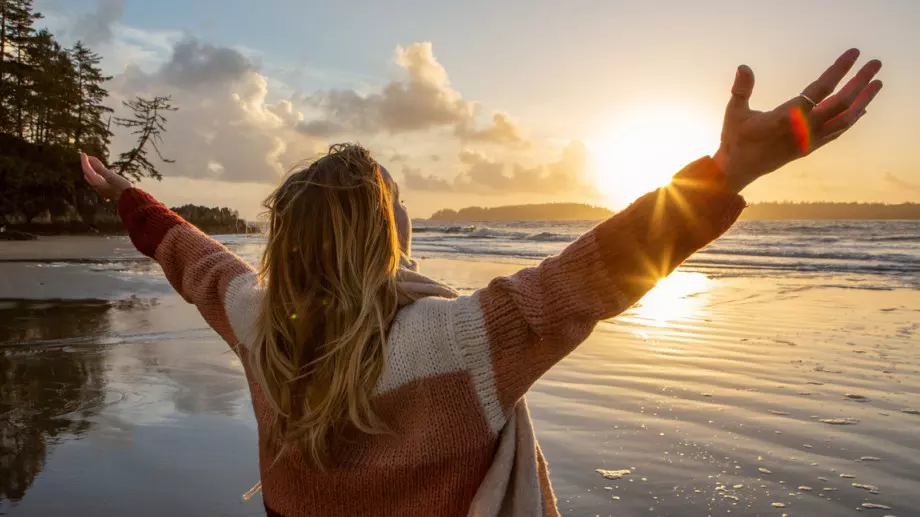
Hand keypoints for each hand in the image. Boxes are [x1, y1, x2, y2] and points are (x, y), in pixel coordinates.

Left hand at [81, 153, 131, 201]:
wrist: (131, 200)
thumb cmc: (122, 188)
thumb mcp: (112, 176)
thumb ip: (101, 168)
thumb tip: (91, 159)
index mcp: (98, 183)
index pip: (87, 170)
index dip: (85, 161)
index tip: (83, 153)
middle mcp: (98, 187)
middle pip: (89, 174)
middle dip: (88, 165)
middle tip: (89, 157)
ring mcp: (103, 190)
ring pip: (95, 177)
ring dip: (95, 169)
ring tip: (99, 162)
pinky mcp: (108, 191)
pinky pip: (101, 180)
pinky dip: (102, 174)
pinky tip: (111, 170)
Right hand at [714, 48, 882, 192]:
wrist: (738, 171)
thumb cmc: (735, 140)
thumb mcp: (734, 112)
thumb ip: (741, 89)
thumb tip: (744, 66)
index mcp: (788, 118)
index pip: (820, 89)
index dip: (838, 70)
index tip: (853, 54)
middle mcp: (804, 130)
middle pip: (841, 103)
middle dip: (860, 82)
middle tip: (875, 64)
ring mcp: (809, 141)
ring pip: (844, 119)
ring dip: (863, 100)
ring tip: (876, 84)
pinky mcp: (809, 148)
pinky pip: (837, 132)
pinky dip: (851, 119)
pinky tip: (861, 109)